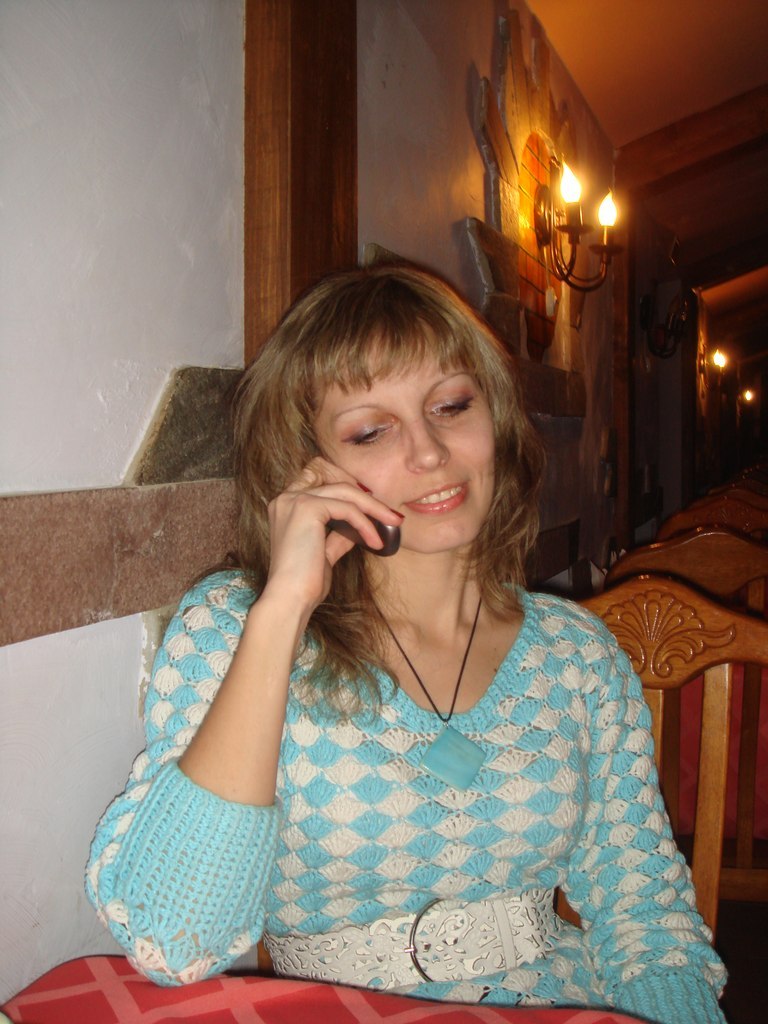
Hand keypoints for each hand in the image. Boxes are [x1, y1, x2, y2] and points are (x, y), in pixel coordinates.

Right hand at [262, 457, 401, 614]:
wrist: (290, 599)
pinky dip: (366, 524)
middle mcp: (287, 498)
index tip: (367, 502)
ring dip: (374, 507)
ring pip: (346, 490)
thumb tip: (357, 526)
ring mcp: (296, 500)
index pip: (316, 474)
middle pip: (336, 480)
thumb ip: (337, 535)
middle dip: (364, 493)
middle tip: (389, 513)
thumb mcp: (324, 552)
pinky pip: (347, 509)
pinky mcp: (307, 508)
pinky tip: (375, 541)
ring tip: (394, 522)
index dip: (344, 482)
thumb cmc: (304, 583)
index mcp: (286, 506)